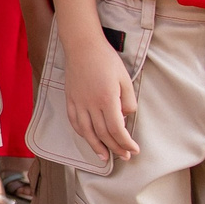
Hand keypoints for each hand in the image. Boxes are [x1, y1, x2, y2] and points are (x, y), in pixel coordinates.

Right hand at [63, 31, 138, 161]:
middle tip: (124, 157)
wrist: (82, 46)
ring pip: (86, 132)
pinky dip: (82, 133)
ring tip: (105, 157)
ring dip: (96, 147)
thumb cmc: (106, 60)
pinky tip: (88, 139)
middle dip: (115, 148)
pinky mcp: (70, 100)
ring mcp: (78, 103)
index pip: (117, 129)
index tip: (134, 150)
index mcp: (107, 99)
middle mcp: (91, 105)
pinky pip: (75, 122)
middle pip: (103, 134)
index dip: (126, 143)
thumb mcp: (125, 79)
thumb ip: (128, 101)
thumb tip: (126, 117)